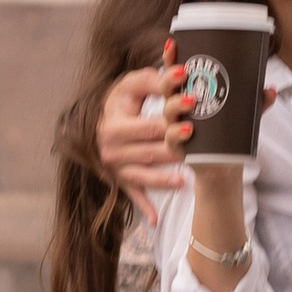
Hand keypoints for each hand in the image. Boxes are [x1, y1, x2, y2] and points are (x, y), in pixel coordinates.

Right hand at [98, 45, 190, 193]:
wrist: (96, 123)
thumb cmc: (119, 102)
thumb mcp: (128, 86)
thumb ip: (150, 79)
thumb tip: (177, 72)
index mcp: (114, 125)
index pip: (149, 124)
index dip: (172, 114)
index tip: (193, 103)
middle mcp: (112, 148)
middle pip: (150, 151)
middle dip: (173, 146)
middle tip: (195, 139)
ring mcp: (116, 167)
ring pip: (144, 175)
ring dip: (163, 179)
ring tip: (185, 177)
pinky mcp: (119, 180)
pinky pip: (133, 195)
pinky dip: (144, 207)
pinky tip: (156, 219)